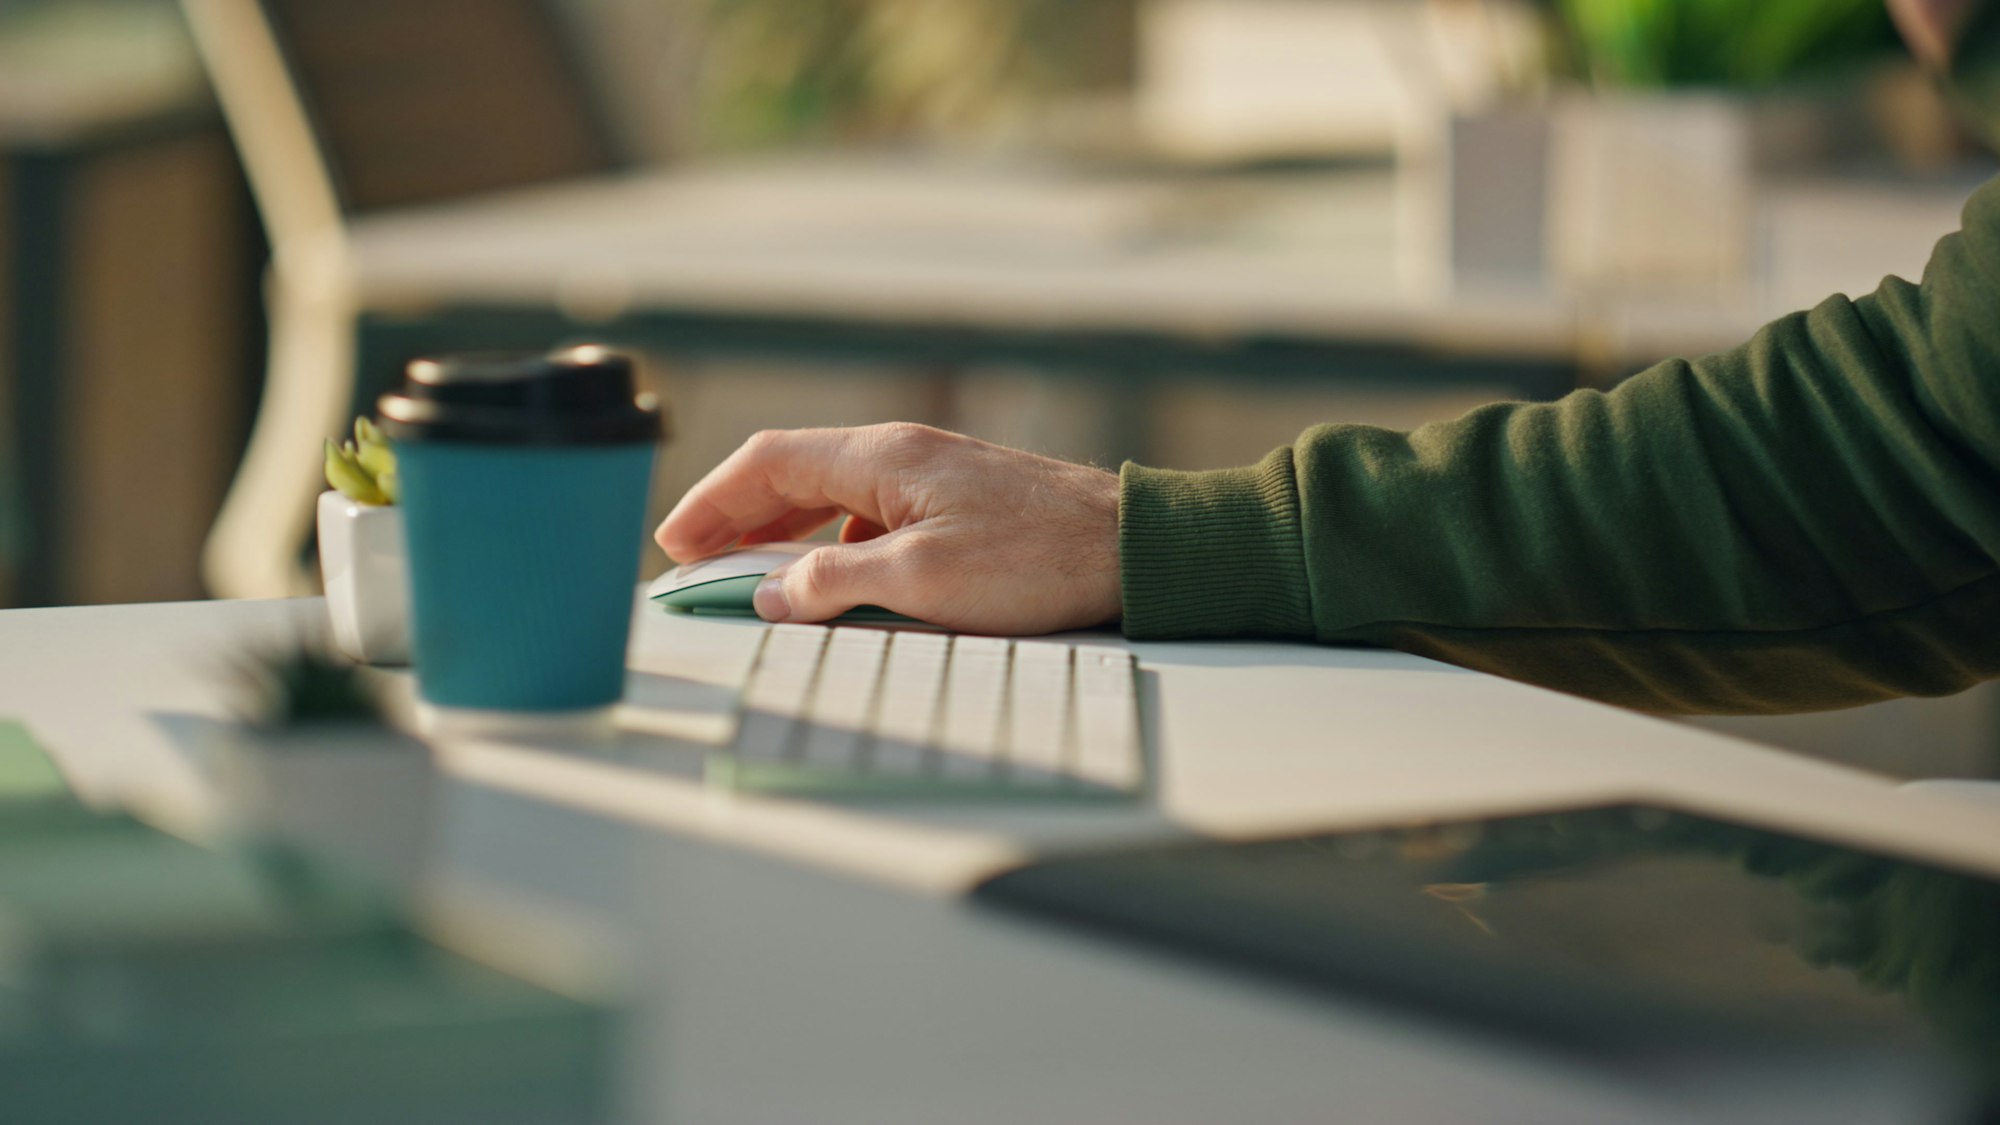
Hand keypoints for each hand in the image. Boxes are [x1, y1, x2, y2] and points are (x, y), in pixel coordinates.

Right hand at [654, 424, 1120, 633]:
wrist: (1137, 548)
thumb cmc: (1039, 559)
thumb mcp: (923, 583)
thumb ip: (834, 585)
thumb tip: (772, 593)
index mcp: (883, 456)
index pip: (768, 462)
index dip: (712, 502)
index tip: (675, 543)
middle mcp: (902, 452)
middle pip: (794, 473)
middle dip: (737, 517)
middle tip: (696, 563)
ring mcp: (933, 474)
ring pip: (833, 495)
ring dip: (784, 532)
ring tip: (751, 576)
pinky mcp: (960, 502)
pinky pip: (873, 515)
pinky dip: (834, 544)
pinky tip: (835, 584)